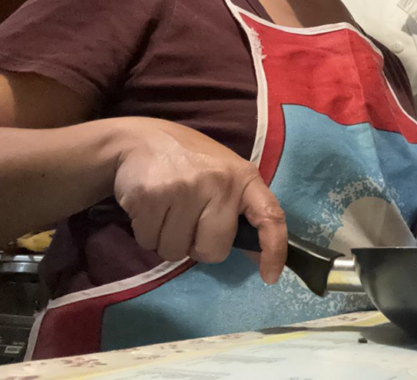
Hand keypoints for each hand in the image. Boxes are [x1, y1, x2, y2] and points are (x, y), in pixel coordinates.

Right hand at [112, 118, 286, 283]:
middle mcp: (220, 182)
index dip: (274, 250)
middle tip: (189, 222)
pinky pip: (149, 242)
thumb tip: (257, 257)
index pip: (270, 217)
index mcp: (244, 178)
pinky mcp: (151, 196)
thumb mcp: (226, 177)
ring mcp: (185, 188)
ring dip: (168, 241)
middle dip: (198, 247)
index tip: (270, 277)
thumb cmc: (192, 163)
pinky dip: (147, 234)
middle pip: (214, 250)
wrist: (142, 140)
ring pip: (177, 252)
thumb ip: (241, 212)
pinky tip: (150, 208)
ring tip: (167, 210)